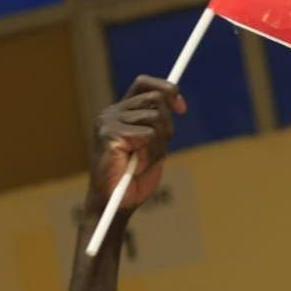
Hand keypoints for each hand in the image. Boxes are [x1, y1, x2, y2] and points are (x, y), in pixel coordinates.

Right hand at [85, 75, 187, 219]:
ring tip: (142, 163)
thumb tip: (177, 102)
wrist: (115, 206)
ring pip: (155, 118)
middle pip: (156, 99)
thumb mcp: (153, 147)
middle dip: (167, 127)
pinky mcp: (110, 134)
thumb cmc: (133, 181)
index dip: (167, 89)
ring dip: (158, 146)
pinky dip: (149, 155)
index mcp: (120, 113)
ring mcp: (108, 122)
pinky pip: (148, 136)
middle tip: (155, 152)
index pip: (144, 83)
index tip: (182, 108)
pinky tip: (136, 168)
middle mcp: (111, 113)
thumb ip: (159, 125)